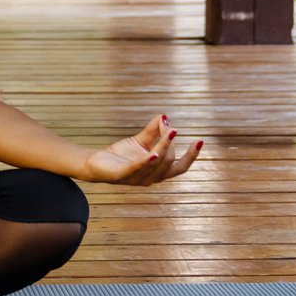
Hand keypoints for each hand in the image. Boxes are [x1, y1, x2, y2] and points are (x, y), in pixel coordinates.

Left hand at [80, 112, 201, 185]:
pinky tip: (152, 153)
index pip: (180, 167)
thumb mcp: (141, 141)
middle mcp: (150, 178)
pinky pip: (137, 168)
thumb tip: (165, 116)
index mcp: (158, 171)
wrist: (96, 163)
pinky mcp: (122, 175)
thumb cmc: (121, 155)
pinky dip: (146, 161)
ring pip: (156, 163)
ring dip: (164, 146)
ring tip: (169, 130)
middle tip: (167, 125)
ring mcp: (137, 178)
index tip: (200, 141)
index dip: (191, 156)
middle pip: (168, 160)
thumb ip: (154, 130)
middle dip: (169, 141)